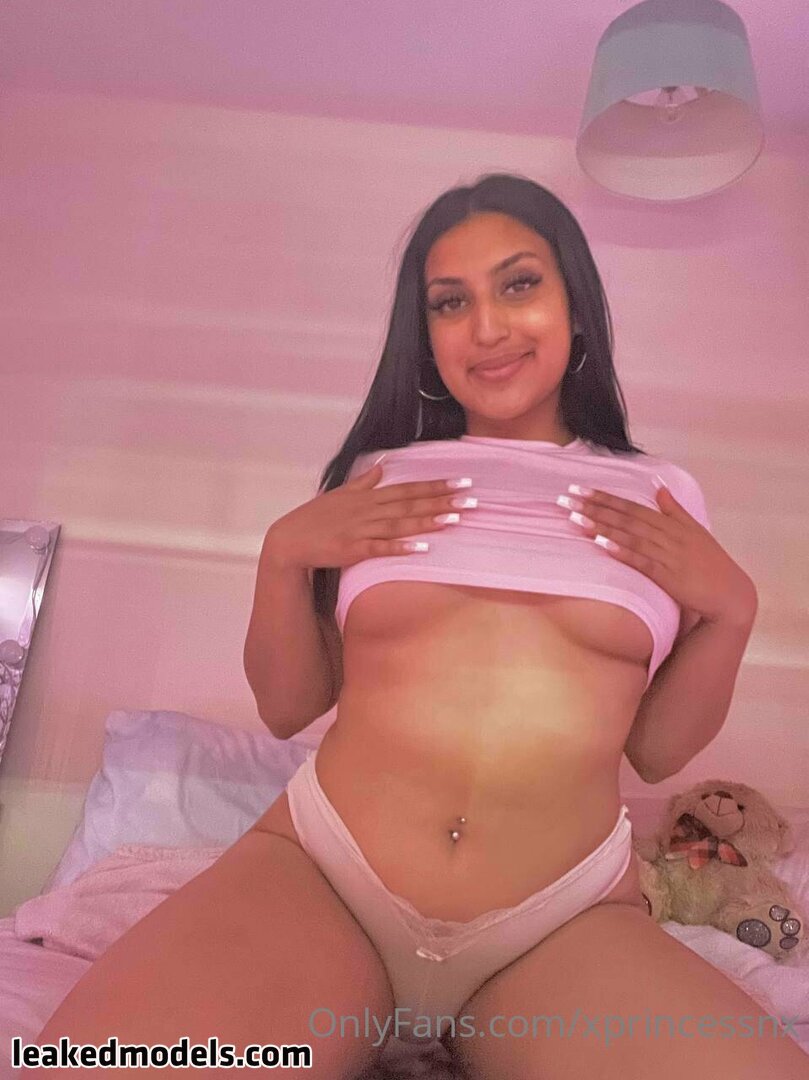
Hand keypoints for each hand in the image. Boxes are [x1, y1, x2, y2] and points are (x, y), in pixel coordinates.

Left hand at [560, 482, 757, 626]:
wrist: (729, 594)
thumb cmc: (711, 562)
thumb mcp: (694, 529)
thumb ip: (674, 508)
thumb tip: (659, 487)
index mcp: (670, 523)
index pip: (631, 506)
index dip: (604, 497)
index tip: (579, 489)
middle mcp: (666, 534)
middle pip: (624, 517)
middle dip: (594, 507)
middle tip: (565, 499)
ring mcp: (667, 554)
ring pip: (629, 536)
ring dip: (601, 526)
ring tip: (575, 518)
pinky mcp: (667, 575)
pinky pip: (641, 561)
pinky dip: (621, 551)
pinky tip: (601, 545)